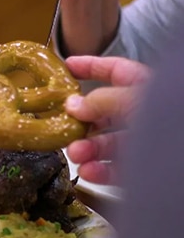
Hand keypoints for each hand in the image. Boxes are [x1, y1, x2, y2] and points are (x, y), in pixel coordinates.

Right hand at [64, 56, 151, 183]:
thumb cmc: (175, 118)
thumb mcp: (136, 100)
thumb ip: (102, 100)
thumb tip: (71, 104)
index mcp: (146, 88)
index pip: (114, 71)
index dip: (90, 67)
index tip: (66, 67)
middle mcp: (142, 113)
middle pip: (104, 112)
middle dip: (82, 119)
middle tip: (65, 125)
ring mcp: (145, 142)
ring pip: (108, 143)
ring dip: (88, 148)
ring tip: (76, 153)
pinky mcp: (145, 169)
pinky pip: (117, 168)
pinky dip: (100, 170)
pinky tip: (89, 170)